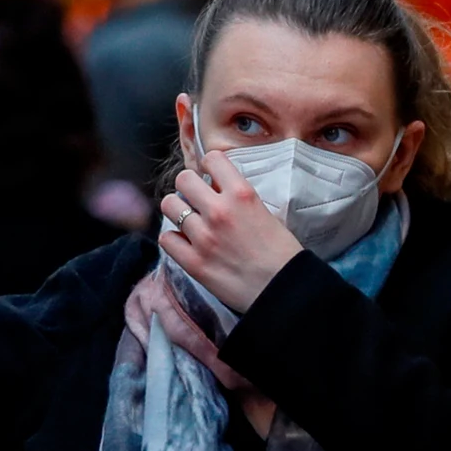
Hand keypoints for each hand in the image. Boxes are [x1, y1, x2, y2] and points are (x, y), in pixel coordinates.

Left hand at [158, 151, 304, 313]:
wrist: (284, 291)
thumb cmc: (282, 255)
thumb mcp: (266, 213)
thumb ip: (240, 199)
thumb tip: (219, 190)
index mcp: (242, 195)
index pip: (212, 159)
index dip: (210, 167)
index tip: (211, 176)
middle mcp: (219, 211)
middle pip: (183, 179)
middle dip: (189, 187)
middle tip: (197, 199)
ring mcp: (204, 236)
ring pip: (169, 205)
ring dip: (178, 211)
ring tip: (189, 220)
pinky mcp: (193, 262)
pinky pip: (166, 238)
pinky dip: (174, 239)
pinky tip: (186, 243)